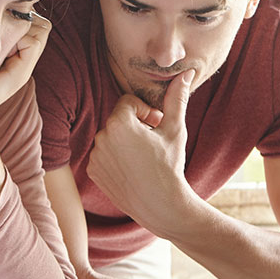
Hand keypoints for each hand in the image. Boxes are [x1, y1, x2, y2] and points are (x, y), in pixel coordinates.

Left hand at [86, 69, 195, 232]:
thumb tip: (185, 72)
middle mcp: (102, 137)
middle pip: (119, 119)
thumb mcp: (175, 129)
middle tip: (153, 141)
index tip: (157, 125)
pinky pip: (104, 154)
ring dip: (125, 141)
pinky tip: (132, 169)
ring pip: (111, 137)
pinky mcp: (93, 171)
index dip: (145, 111)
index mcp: (119, 122)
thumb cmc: (170, 166)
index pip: (128, 102)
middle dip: (135, 126)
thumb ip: (176, 98)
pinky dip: (115, 157)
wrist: (161, 206)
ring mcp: (95, 155)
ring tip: (143, 157)